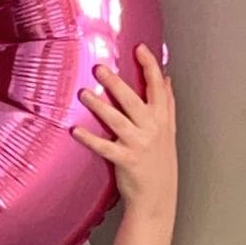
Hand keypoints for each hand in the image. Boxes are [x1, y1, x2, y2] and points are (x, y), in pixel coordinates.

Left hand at [73, 44, 176, 221]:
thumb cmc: (160, 161)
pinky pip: (104, 147)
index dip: (149, 66)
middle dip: (116, 83)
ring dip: (99, 106)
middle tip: (99, 68)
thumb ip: (166, 104)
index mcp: (162, 120)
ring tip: (83, 93)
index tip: (139, 48)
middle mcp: (153, 130)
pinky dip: (90, 139)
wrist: (157, 196)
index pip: (158, 88)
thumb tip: (166, 79)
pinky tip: (76, 130)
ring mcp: (139, 145)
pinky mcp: (126, 160)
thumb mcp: (169, 131)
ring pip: (117, 120)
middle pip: (134, 101)